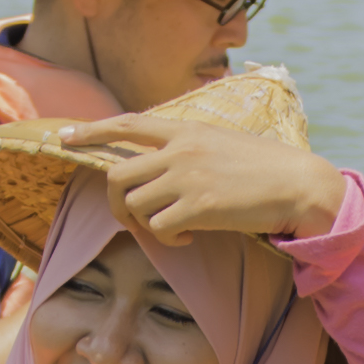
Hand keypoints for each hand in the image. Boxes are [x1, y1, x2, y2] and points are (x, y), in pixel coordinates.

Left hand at [80, 114, 344, 242]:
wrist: (299, 184)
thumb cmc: (265, 168)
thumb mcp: (221, 144)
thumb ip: (189, 149)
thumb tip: (162, 166)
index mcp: (186, 130)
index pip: (127, 124)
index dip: (91, 130)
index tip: (64, 137)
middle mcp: (180, 150)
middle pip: (116, 174)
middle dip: (114, 202)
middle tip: (133, 219)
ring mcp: (187, 178)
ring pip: (133, 204)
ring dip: (144, 224)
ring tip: (173, 229)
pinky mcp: (198, 207)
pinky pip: (157, 228)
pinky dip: (167, 239)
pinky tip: (188, 238)